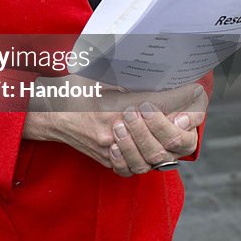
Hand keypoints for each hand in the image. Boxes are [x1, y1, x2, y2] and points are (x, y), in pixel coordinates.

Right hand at [22, 80, 207, 173]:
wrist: (46, 111)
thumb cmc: (73, 89)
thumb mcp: (99, 73)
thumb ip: (126, 75)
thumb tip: (153, 71)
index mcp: (114, 108)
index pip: (158, 107)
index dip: (180, 101)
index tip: (193, 94)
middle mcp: (114, 132)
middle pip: (159, 142)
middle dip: (174, 130)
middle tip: (182, 117)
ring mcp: (108, 150)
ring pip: (148, 161)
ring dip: (160, 147)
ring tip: (163, 133)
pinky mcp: (104, 160)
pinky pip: (130, 169)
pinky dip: (142, 161)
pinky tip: (146, 148)